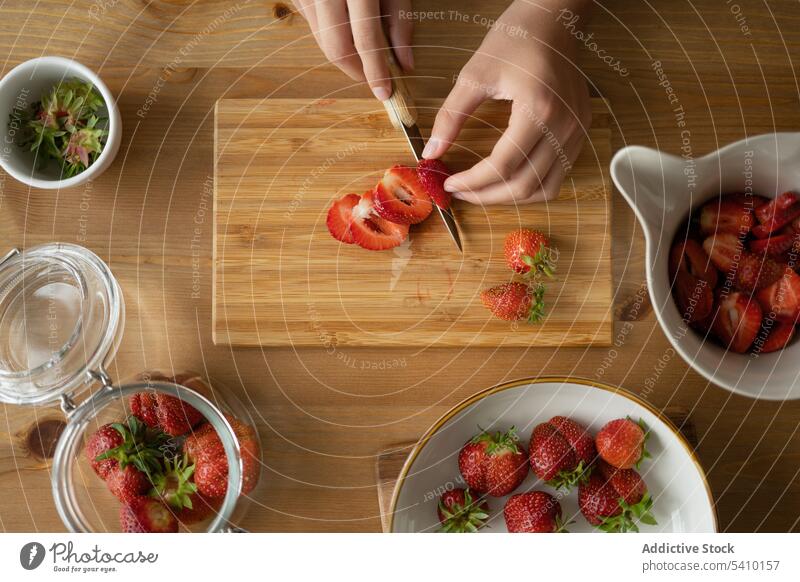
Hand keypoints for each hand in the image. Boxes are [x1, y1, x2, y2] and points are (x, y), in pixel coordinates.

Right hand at [294, 0, 414, 99]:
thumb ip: (400, 21)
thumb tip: (404, 63)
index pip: (364, 39)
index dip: (375, 70)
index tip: (384, 91)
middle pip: (336, 48)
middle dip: (356, 70)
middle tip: (373, 77)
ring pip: (321, 40)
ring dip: (344, 53)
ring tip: (363, 51)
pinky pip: (312, 24)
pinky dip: (329, 33)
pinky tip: (344, 23)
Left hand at [423, 0, 591, 203]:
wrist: (554, 18)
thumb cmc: (516, 39)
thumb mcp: (474, 75)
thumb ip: (451, 116)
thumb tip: (431, 152)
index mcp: (539, 110)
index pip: (503, 166)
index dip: (472, 182)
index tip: (449, 183)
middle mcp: (564, 126)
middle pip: (525, 185)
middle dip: (487, 196)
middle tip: (460, 191)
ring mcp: (576, 131)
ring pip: (545, 188)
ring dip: (510, 197)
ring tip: (481, 190)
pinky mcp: (580, 132)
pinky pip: (558, 175)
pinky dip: (531, 184)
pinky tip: (506, 177)